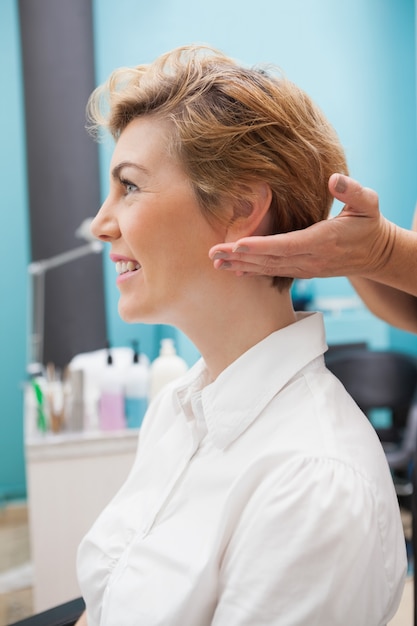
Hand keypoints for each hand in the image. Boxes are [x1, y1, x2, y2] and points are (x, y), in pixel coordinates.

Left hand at [209, 174, 394, 279]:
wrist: (376, 254)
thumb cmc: (369, 224)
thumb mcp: (368, 202)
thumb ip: (352, 190)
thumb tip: (334, 178)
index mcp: (323, 240)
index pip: (286, 245)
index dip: (261, 246)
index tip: (238, 245)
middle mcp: (310, 259)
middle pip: (269, 260)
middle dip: (240, 257)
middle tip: (212, 254)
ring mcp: (305, 268)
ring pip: (268, 269)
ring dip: (241, 266)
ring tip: (216, 263)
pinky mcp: (303, 271)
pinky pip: (273, 272)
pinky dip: (253, 272)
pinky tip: (235, 270)